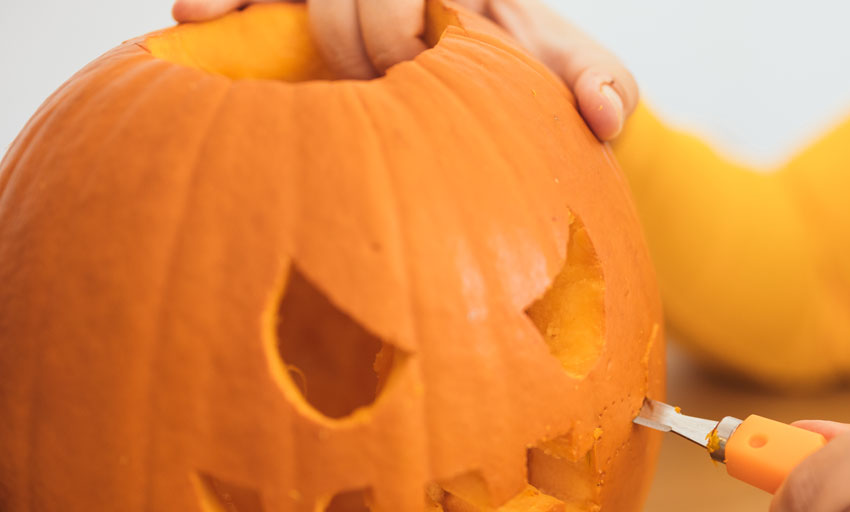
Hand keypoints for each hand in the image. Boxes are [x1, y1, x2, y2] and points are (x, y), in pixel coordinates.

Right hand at [171, 0, 637, 139]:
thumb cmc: (549, 90)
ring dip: (271, 10)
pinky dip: (231, 5)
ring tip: (224, 25)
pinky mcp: (317, 15)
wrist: (518, 102)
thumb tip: (604, 110)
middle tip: (368, 85)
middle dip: (353, 35)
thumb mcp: (590, 84)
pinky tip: (193, 19)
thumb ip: (604, 86)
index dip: (396, 25)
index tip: (405, 68)